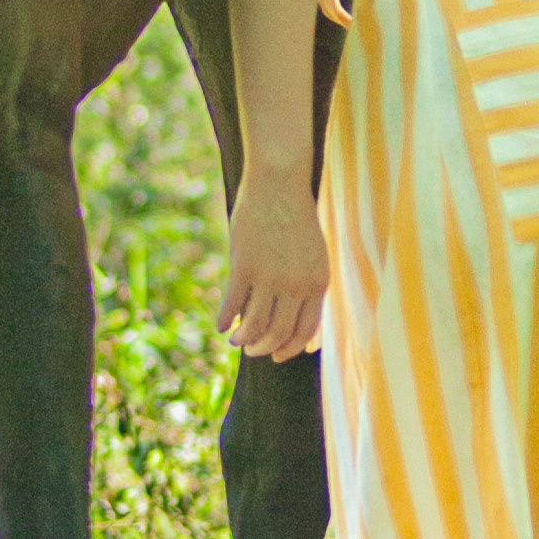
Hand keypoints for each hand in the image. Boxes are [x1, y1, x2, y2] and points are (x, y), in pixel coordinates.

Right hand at [219, 172, 328, 360]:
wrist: (279, 183)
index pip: (305, 330)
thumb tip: (301, 326)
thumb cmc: (296, 219)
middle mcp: (296, 284)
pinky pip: (233, 304)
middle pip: (278, 333)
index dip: (290, 349)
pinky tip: (221, 325)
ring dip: (243, 339)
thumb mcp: (313, 255)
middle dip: (264, 349)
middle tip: (252, 352)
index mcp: (317, 282)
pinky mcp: (244, 267)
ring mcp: (269, 276)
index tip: (277, 355)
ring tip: (235, 341)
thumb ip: (307, 287)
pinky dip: (226, 320)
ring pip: (254, 325)